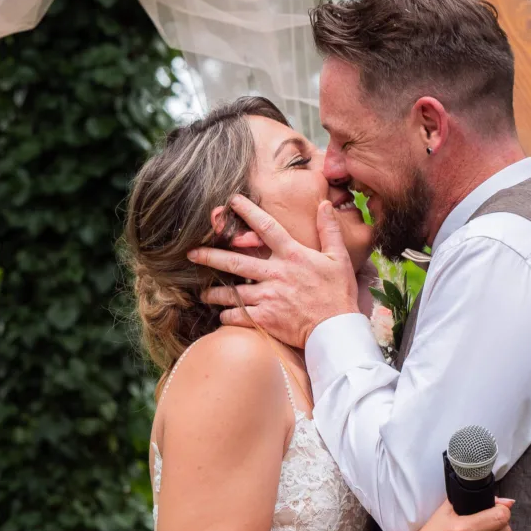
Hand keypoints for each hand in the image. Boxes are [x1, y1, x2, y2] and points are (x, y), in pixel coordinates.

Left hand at [187, 195, 359, 348]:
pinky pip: (238, 316)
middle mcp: (275, 273)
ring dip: (214, 292)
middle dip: (210, 256)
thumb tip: (326, 204)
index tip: (232, 200)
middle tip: (191, 253)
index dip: (249, 211)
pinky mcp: (265, 319)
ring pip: (232, 292)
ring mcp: (268, 297)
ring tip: (203, 293)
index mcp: (292, 255)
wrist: (337, 330)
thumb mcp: (339, 258)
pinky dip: (228, 316)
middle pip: (235, 261)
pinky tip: (222, 315)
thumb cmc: (339, 294)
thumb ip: (329, 230)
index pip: (267, 227)